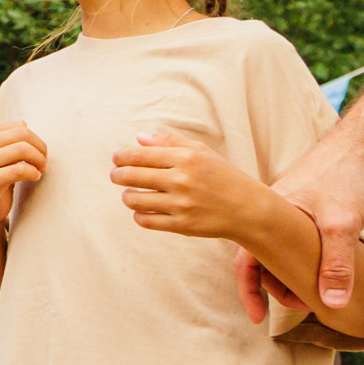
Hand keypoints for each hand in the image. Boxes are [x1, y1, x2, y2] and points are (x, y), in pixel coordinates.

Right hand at [0, 122, 46, 222]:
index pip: (19, 126)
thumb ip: (11, 137)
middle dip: (40, 148)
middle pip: (22, 134)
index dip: (35, 139)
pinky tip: (35, 177)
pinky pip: (20, 170)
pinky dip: (33, 173)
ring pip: (22, 149)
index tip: (38, 153)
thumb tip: (26, 127)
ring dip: (39, 160)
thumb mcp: (0, 152)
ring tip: (41, 170)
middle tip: (44, 163)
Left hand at [109, 131, 265, 240]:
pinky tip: (142, 209)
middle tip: (116, 175)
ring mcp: (181, 204)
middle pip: (131, 176)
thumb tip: (138, 138)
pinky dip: (138, 215)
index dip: (121, 157)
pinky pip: (145, 220)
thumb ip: (170, 142)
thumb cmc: (222, 176)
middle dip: (118, 175)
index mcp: (186, 158)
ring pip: (134, 199)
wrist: (247, 209)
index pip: (139, 155)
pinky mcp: (181, 226)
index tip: (116, 159)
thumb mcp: (201, 152)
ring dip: (127, 196)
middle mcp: (182, 180)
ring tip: (130, 193)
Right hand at [234, 127, 363, 319]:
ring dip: (292, 274)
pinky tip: (323, 267)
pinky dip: (302, 260)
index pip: (245, 260)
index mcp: (266, 216)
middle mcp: (271, 214)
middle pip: (262, 260)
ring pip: (279, 252)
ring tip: (317, 289)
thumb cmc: (345, 176)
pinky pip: (294, 242)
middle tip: (303, 304)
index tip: (258, 317)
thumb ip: (336, 265)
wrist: (362, 144)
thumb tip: (332, 304)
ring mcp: (288, 212)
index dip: (248, 291)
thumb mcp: (342, 224)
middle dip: (277, 287)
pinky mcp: (305, 210)